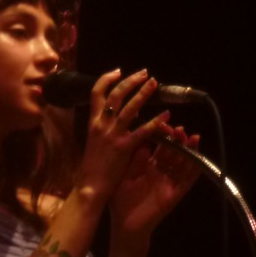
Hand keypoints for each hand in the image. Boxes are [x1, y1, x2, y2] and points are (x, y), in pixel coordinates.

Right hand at [78, 69, 171, 195]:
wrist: (89, 186)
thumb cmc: (92, 167)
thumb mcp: (94, 142)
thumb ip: (103, 128)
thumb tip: (114, 117)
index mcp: (93, 123)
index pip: (96, 93)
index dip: (107, 79)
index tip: (118, 71)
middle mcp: (102, 125)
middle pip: (116, 94)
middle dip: (131, 81)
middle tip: (145, 74)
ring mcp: (113, 135)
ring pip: (130, 107)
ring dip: (144, 93)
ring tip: (154, 84)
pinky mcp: (124, 147)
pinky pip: (143, 131)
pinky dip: (156, 121)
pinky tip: (166, 115)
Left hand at [108, 123, 202, 246]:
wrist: (124, 225)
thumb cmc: (119, 201)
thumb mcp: (124, 176)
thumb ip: (134, 161)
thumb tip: (143, 141)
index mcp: (147, 165)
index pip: (158, 147)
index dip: (163, 136)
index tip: (163, 124)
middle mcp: (160, 172)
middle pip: (173, 152)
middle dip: (177, 140)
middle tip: (179, 128)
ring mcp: (169, 183)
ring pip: (183, 164)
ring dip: (189, 151)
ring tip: (193, 137)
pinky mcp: (174, 194)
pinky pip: (187, 181)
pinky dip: (194, 170)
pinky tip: (198, 160)